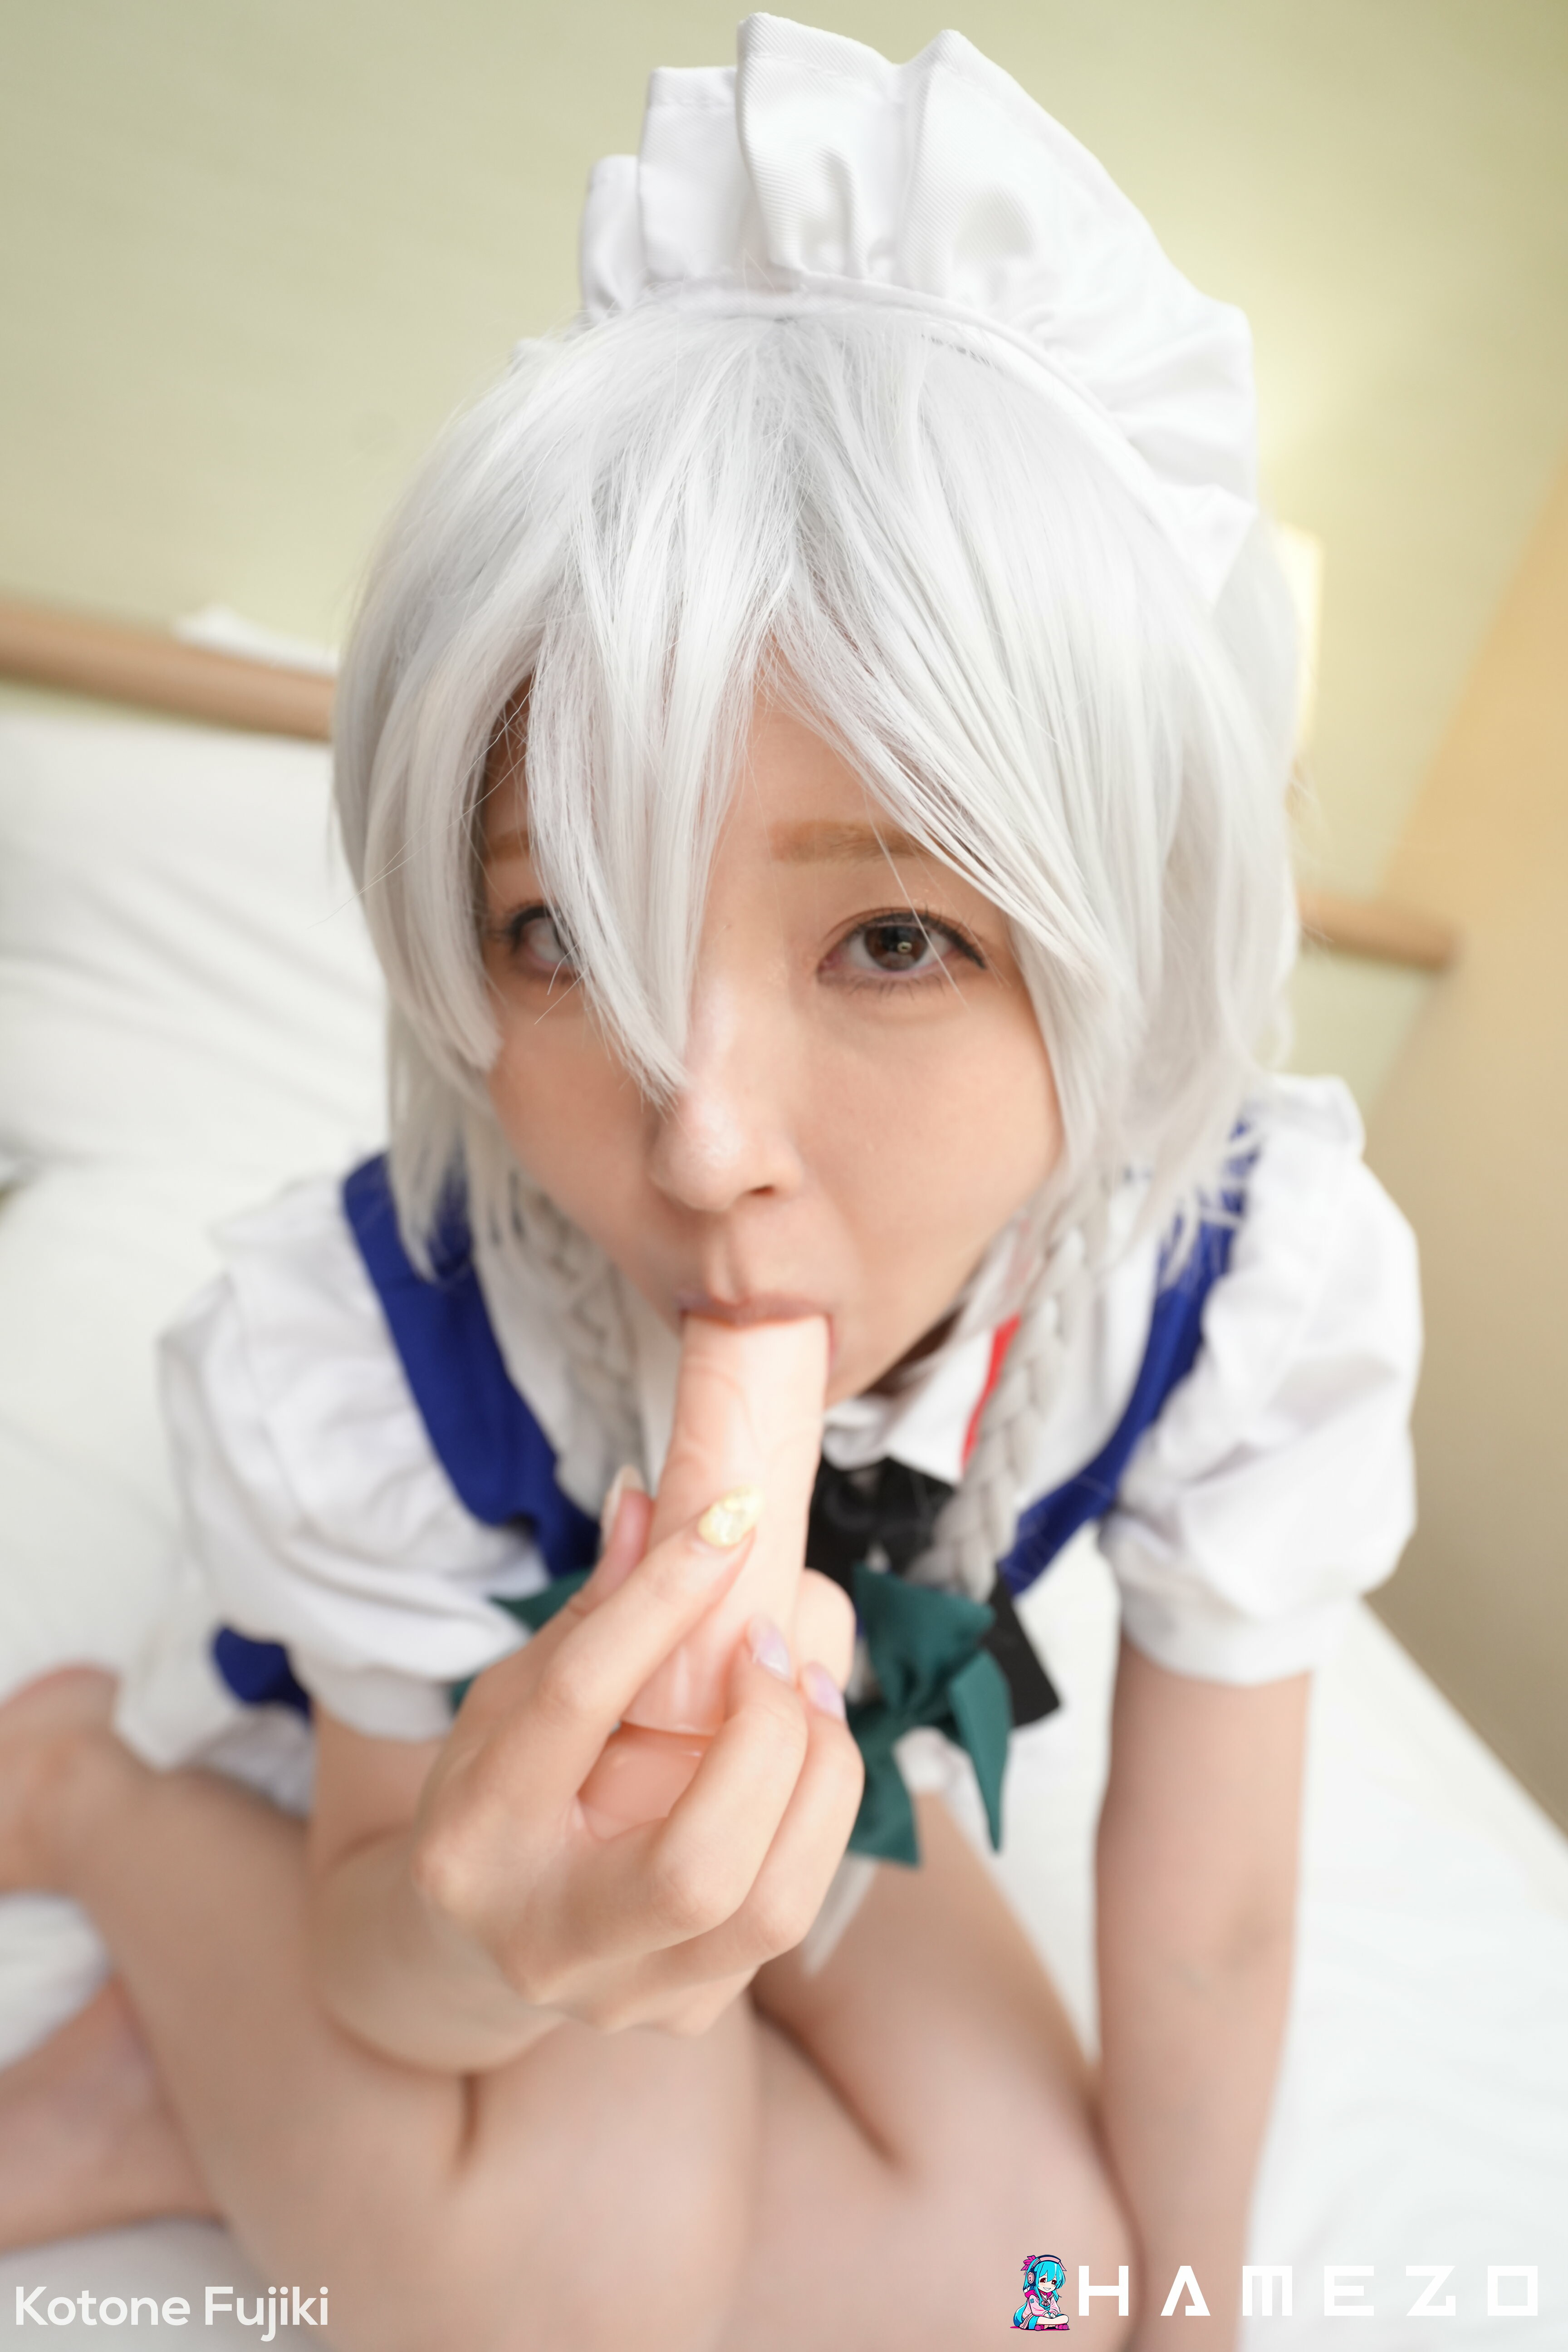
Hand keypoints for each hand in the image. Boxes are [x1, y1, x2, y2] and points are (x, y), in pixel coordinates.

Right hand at [407, 1486, 862, 2037]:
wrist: (472, 1949)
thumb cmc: (498, 1800)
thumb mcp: (511, 1700)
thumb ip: (593, 1613)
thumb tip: (653, 1498)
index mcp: (477, 1837)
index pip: (578, 1706)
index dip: (662, 1601)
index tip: (727, 1518)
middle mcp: (548, 1936)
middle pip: (700, 1866)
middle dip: (764, 1737)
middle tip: (770, 1642)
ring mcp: (627, 1994)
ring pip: (772, 1905)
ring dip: (817, 1775)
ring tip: (807, 1685)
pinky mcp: (692, 2009)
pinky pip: (790, 1908)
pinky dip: (817, 1812)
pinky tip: (804, 1745)